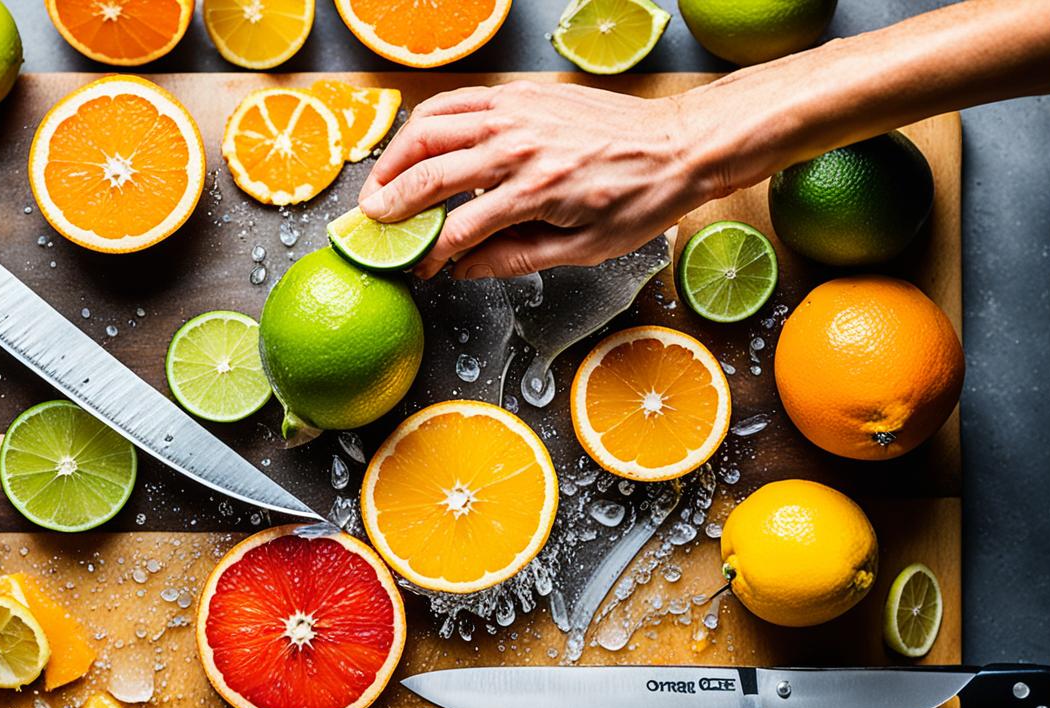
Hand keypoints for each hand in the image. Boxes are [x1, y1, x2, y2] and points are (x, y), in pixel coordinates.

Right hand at [358, 80, 717, 278]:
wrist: (679, 144)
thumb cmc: (639, 198)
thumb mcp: (584, 249)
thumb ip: (516, 259)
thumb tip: (465, 269)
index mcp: (534, 193)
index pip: (457, 231)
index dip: (430, 256)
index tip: (420, 268)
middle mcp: (517, 148)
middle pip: (430, 175)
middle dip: (392, 204)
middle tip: (370, 224)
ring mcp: (515, 115)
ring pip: (431, 129)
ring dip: (396, 157)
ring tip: (379, 183)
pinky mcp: (521, 96)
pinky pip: (456, 101)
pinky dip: (426, 120)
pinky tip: (415, 141)